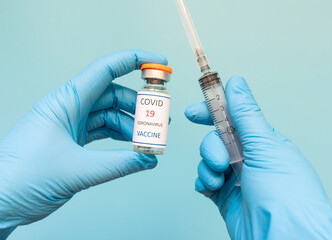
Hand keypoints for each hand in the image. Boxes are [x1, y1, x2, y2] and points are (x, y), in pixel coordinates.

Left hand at [0, 49, 166, 238]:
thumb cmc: (21, 178)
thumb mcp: (77, 170)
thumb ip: (118, 164)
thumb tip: (148, 159)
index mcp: (65, 102)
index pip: (106, 70)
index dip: (135, 61)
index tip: (159, 63)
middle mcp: (69, 108)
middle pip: (113, 95)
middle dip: (139, 104)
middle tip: (160, 118)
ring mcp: (71, 125)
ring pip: (110, 115)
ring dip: (132, 125)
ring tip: (149, 140)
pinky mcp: (72, 141)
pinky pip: (103, 131)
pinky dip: (120, 138)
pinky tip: (133, 149)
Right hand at [185, 76, 331, 238]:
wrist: (283, 236)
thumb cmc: (286, 194)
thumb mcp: (265, 145)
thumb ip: (246, 114)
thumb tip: (237, 84)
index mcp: (263, 142)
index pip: (234, 118)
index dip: (213, 111)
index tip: (195, 111)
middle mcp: (249, 157)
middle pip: (217, 138)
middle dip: (212, 146)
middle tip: (219, 158)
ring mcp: (236, 177)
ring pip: (208, 159)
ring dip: (208, 166)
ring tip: (220, 178)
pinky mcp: (225, 196)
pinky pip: (204, 180)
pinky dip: (203, 181)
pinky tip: (210, 186)